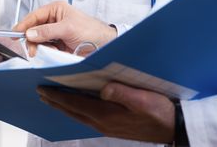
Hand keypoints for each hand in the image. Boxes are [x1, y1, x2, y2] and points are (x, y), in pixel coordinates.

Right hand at [13, 1, 116, 56]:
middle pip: (33, 29)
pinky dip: (45, 52)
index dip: (24, 24)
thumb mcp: (68, 28)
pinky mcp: (57, 45)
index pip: (34, 16)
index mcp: (55, 10)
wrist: (104, 45)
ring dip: (38, 47)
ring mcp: (55, 33)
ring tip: (40, 52)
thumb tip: (30, 33)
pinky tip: (51, 53)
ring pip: (38, 40)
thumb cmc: (91, 30)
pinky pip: (45, 48)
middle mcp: (53, 20)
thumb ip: (47, 31)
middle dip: (31, 39)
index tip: (15, 33)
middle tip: (31, 48)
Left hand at [37, 83, 174, 143]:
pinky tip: (76, 106)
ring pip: (79, 115)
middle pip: (72, 111)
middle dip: (55, 102)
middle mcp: (103, 123)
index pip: (74, 103)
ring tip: (53, 99)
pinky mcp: (113, 126)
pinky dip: (77, 109)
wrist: (175, 127)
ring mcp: (107, 126)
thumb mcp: (143, 99)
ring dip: (64, 106)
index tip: (42, 89)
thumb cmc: (160, 112)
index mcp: (106, 115)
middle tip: (41, 93)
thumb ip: (121, 93)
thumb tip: (103, 89)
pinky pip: (88, 117)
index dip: (57, 96)